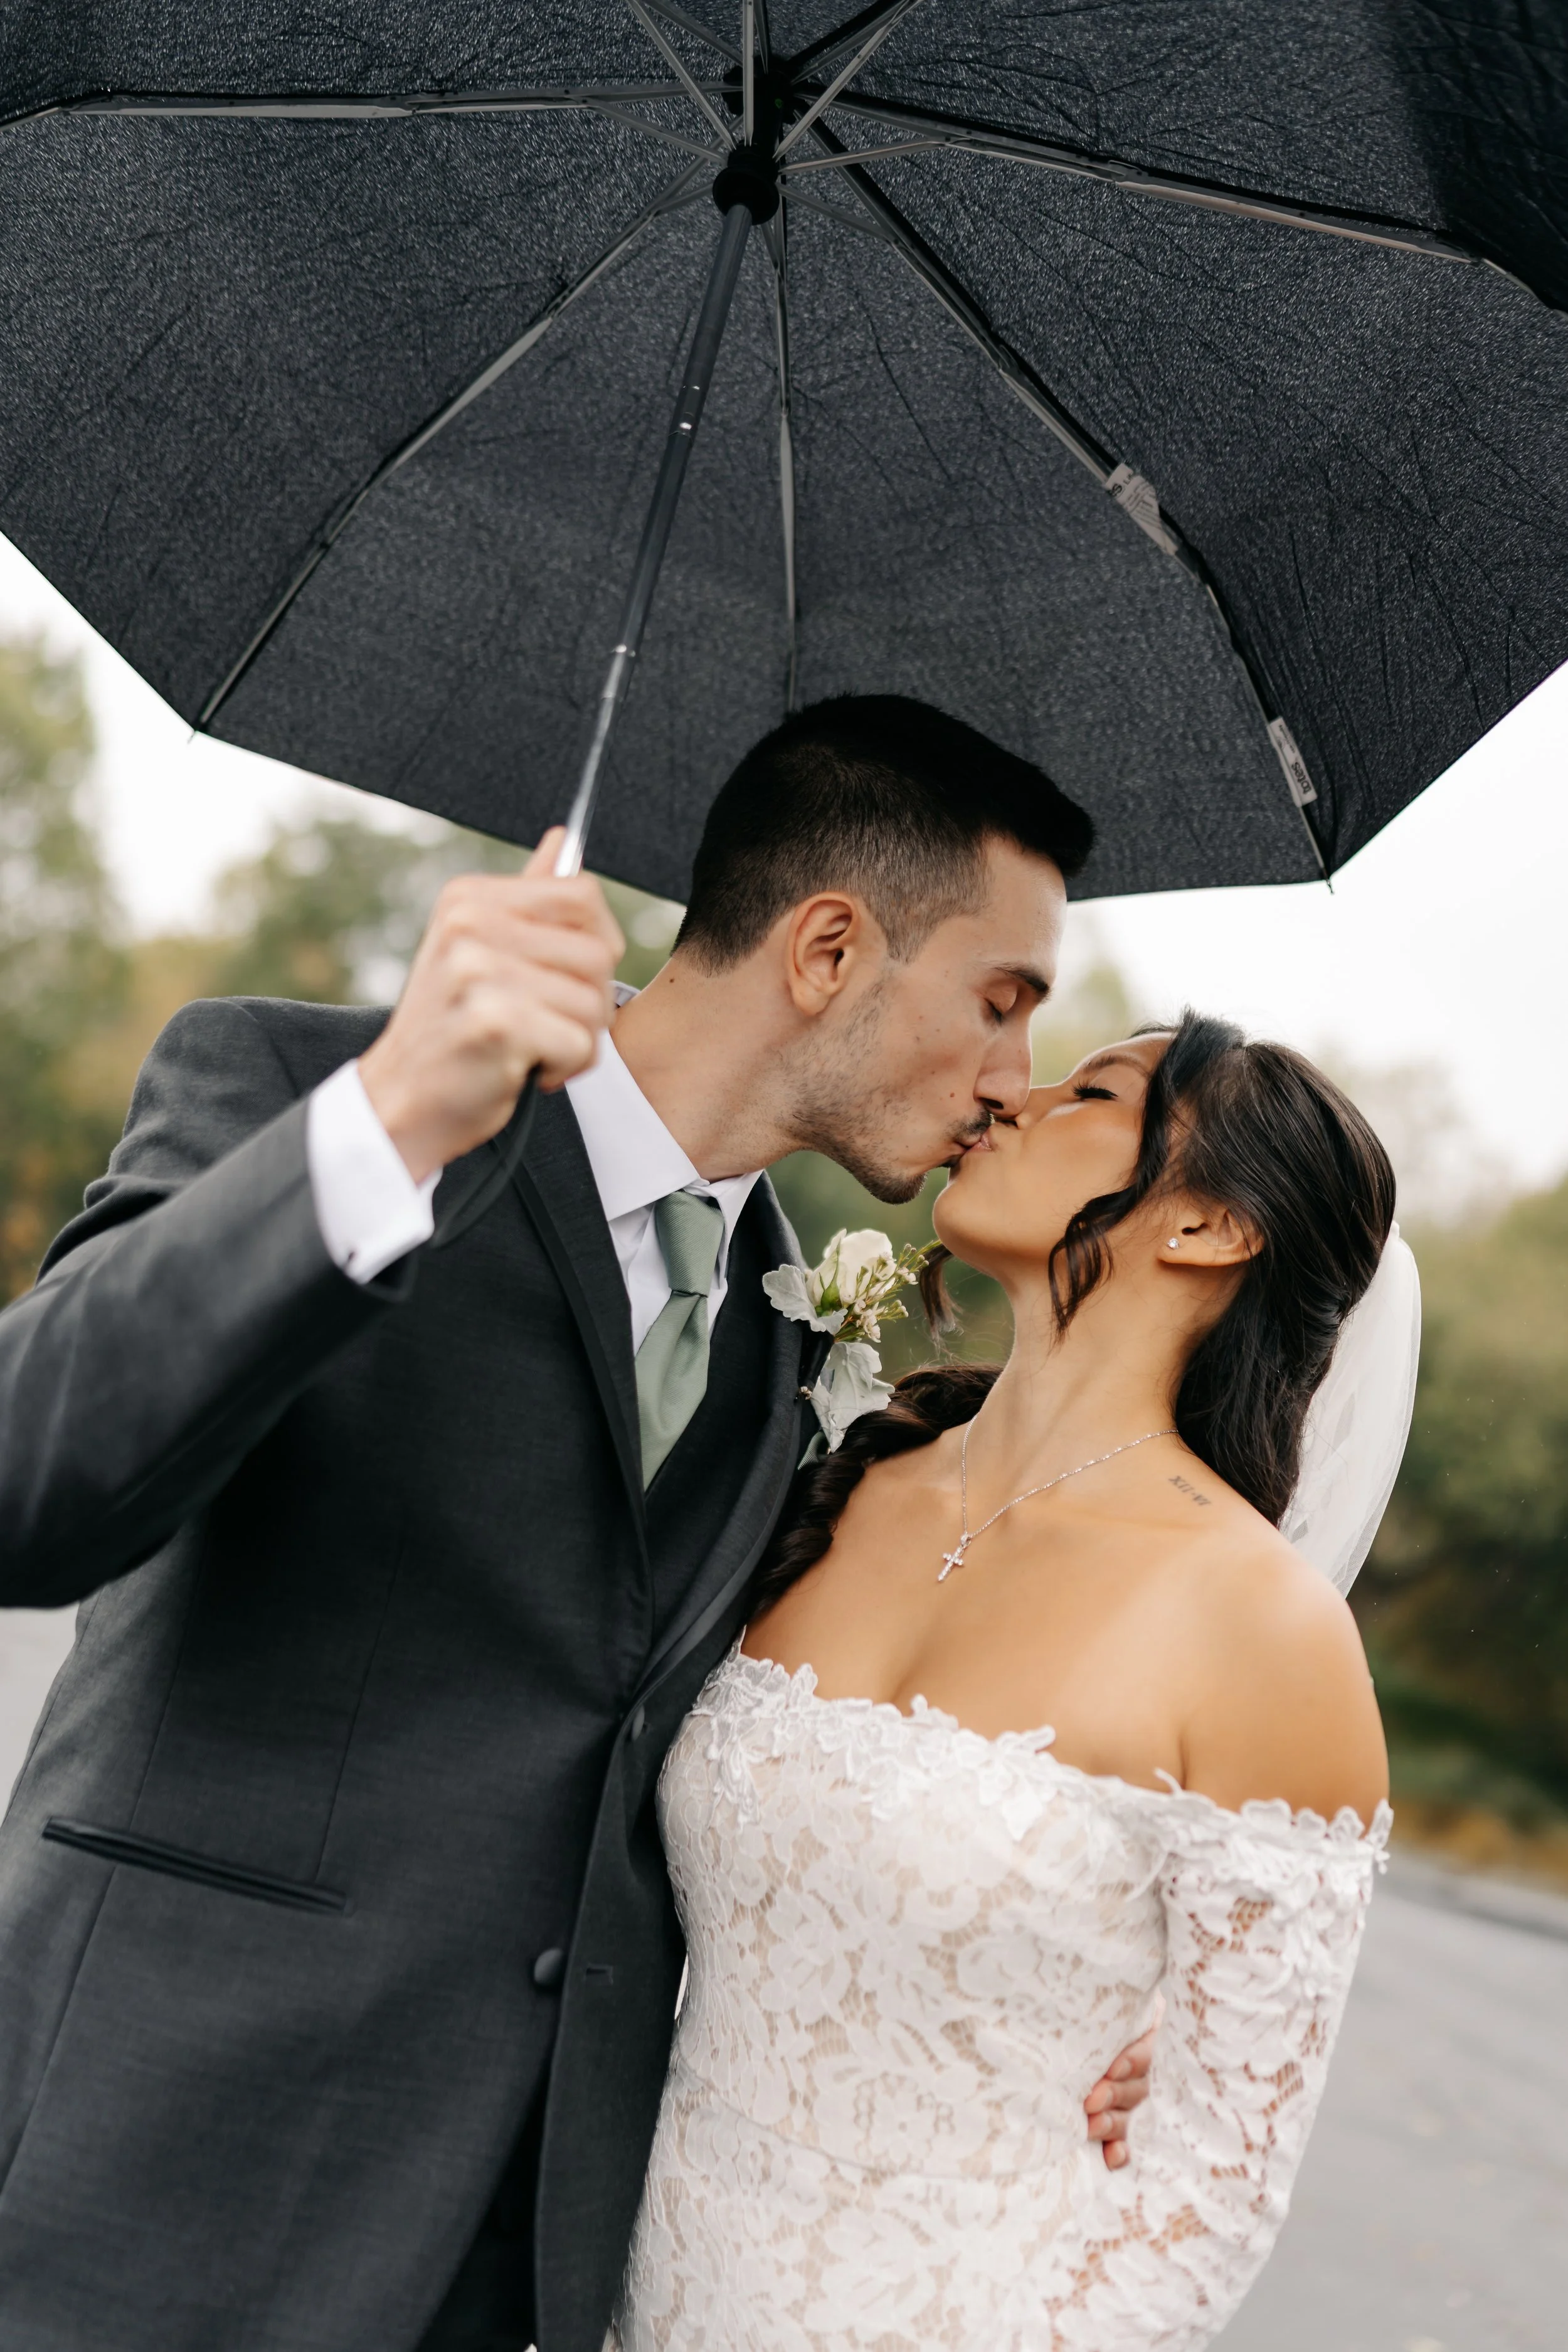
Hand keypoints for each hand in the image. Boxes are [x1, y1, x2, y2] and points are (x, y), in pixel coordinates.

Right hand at [359, 829, 622, 1182]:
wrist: (400, 1102)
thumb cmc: (452, 1030)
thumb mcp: (479, 952)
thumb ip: (527, 900)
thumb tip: (565, 840)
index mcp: (469, 898)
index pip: (581, 894)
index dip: (598, 941)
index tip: (569, 976)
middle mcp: (469, 924)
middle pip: (598, 951)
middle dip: (591, 1001)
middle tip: (548, 1024)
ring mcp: (478, 971)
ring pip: (594, 1001)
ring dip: (578, 1040)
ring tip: (532, 1048)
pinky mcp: (494, 1022)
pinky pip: (580, 1042)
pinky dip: (566, 1068)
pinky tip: (524, 1070)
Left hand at [1082, 1995, 1161, 2169]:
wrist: (1076, 2029)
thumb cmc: (1088, 2010)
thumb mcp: (1104, 2002)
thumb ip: (1110, 2007)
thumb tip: (1090, 1979)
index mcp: (1144, 2037)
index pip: (1145, 2052)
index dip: (1130, 2061)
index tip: (1111, 2068)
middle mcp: (1140, 2072)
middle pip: (1137, 2087)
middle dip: (1114, 2095)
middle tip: (1091, 2100)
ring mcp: (1132, 2102)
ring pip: (1131, 2116)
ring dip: (1113, 2124)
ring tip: (1091, 2127)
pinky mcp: (1121, 2128)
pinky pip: (1128, 2143)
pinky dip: (1120, 2152)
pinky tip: (1111, 2157)